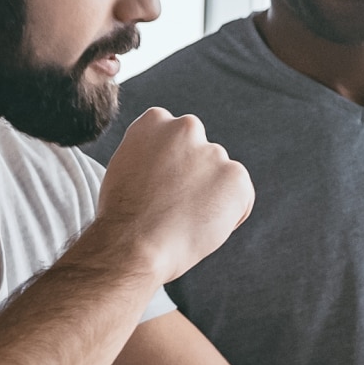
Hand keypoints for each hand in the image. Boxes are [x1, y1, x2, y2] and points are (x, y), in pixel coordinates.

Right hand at [94, 107, 253, 285]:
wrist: (134, 244)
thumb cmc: (123, 217)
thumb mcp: (124, 168)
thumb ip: (151, 155)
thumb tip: (170, 165)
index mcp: (155, 121)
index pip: (176, 138)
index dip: (171, 167)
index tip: (160, 188)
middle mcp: (186, 128)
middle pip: (201, 154)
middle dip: (194, 177)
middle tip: (174, 207)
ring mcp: (213, 151)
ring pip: (221, 177)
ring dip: (211, 197)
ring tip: (184, 222)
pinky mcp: (236, 176)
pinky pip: (241, 198)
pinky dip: (229, 216)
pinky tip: (201, 228)